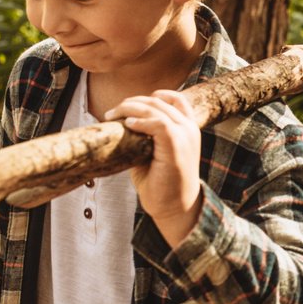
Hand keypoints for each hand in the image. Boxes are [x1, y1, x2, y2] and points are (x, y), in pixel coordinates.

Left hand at [105, 91, 203, 245]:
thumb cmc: (161, 183)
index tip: (133, 103)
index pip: (176, 99)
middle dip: (132, 103)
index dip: (155, 95)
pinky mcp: (177, 147)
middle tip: (112, 113)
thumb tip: (121, 122)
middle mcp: (190, 129)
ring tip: (113, 116)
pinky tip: (127, 125)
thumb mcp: (153, 153)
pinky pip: (159, 123)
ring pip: (156, 108)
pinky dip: (141, 121)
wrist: (174, 208)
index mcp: (188, 129)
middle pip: (159, 101)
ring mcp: (185, 136)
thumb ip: (145, 136)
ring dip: (131, 109)